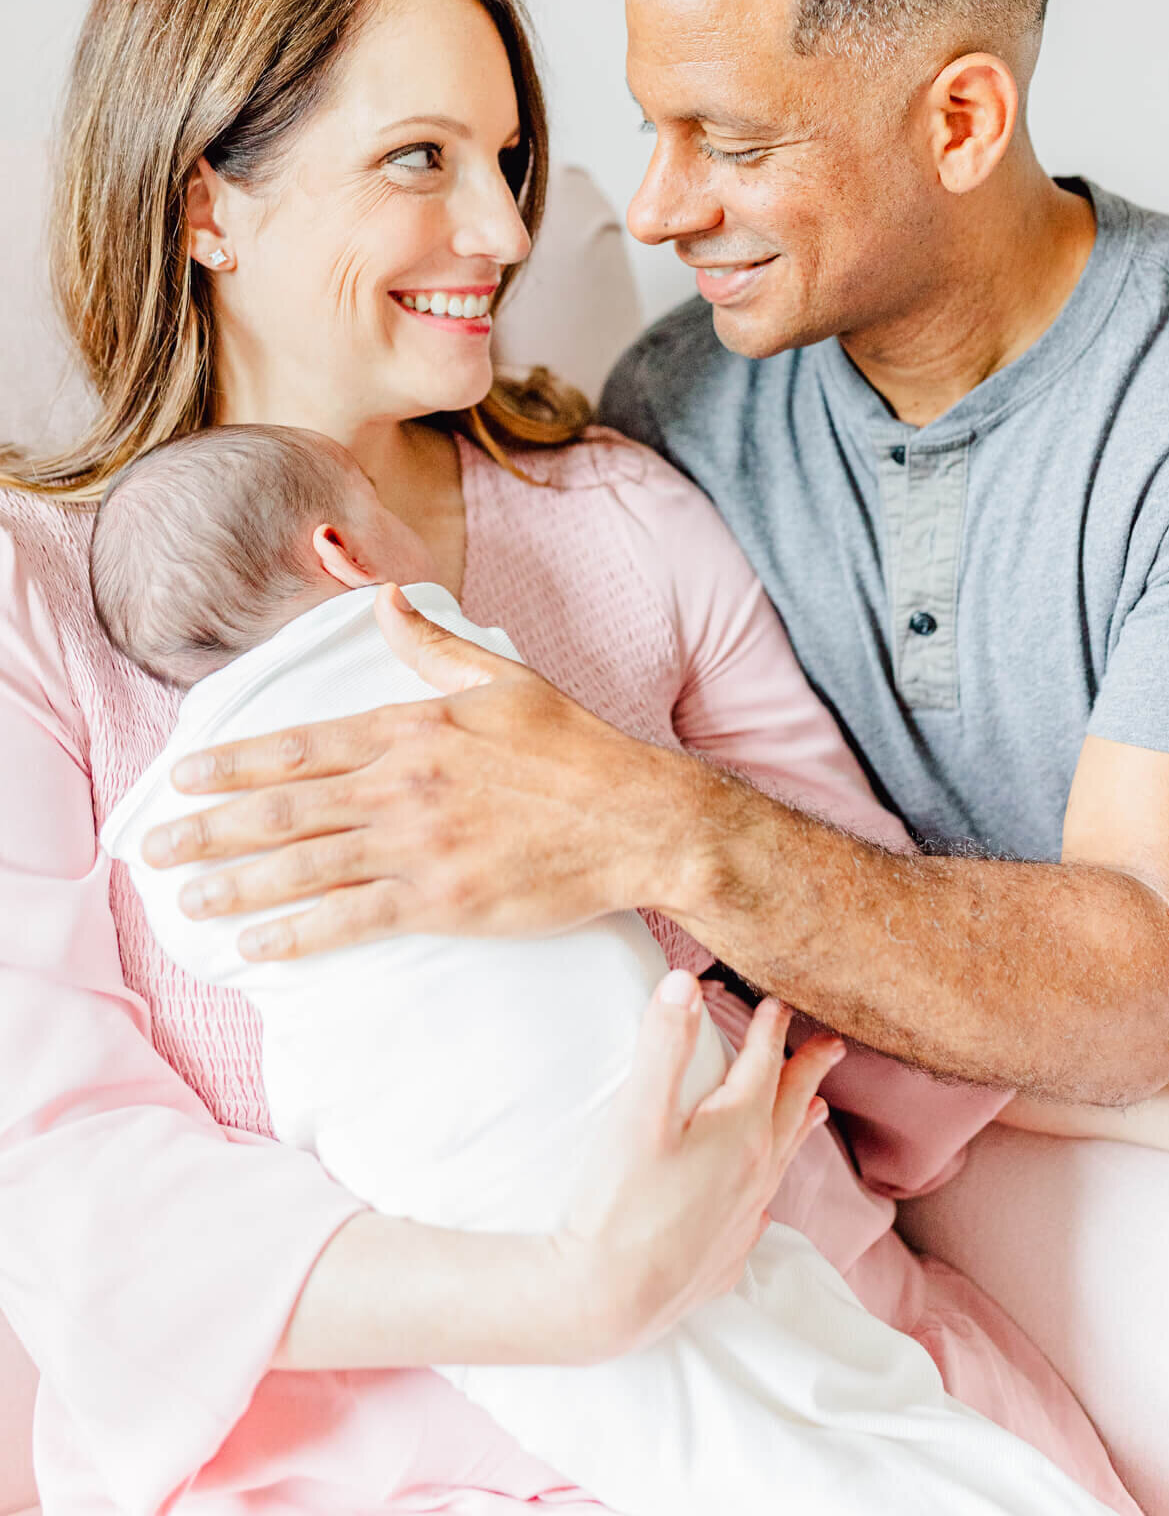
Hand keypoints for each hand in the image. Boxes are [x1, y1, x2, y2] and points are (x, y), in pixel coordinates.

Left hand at [143, 585, 722, 960]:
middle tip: (153, 848)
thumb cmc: (576, 748)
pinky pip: (352, 918)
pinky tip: (257, 946)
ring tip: (186, 901)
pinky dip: (298, 933)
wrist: (639, 817)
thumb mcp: (504, 679)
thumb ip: (433, 645)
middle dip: (210, 829)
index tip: (183, 775)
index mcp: (413, 727)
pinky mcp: (444, 901)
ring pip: (305, 865)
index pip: (301, 744)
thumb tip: (384, 599)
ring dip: (236, 884)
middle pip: (284, 808)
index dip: (233, 762)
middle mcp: (404, 784)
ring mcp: (421, 844)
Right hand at [553, 971, 844, 1361]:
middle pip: (790, 1109)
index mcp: (740, 1132)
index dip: (770, 1030)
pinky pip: (760, 1212)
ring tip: (818, 1109)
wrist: (608, 1301)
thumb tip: (685, 981)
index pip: (763, 1065)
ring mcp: (744, 1220)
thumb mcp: (638, 1113)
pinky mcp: (725, 1257)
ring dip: (801, 1125)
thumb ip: (663, 1043)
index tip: (778, 1002)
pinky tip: (763, 1200)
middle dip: (809, 1071)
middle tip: (832, 1046)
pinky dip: (768, 1188)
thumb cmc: (621, 1204)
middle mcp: (756, 1175)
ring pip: (784, 1160)